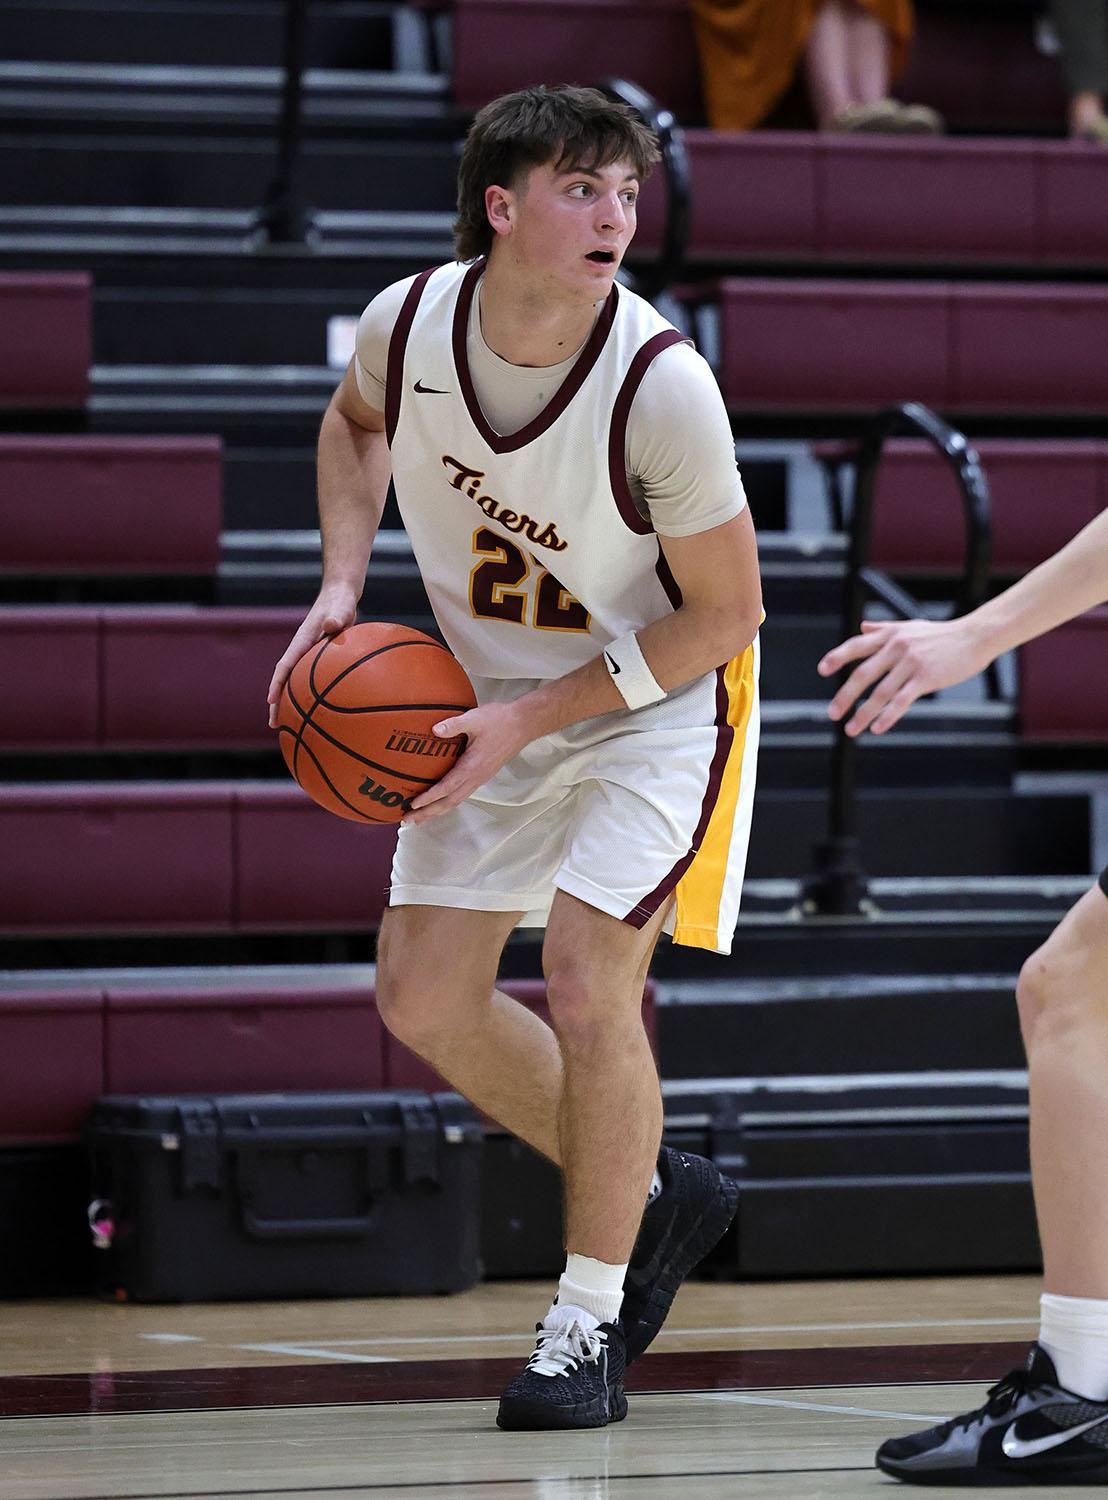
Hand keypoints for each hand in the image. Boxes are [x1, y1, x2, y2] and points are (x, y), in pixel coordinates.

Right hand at [267, 584, 358, 727]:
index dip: (277, 683)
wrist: (341, 597)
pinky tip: (317, 712)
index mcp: (302, 641)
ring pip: (296, 683)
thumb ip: (336, 616)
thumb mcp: (340, 608)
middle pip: (285, 680)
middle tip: (274, 725)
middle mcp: (301, 651)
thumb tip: (331, 625)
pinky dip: (309, 696)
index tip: (270, 700)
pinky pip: (310, 681)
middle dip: (277, 702)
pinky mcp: (318, 659)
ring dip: (290, 703)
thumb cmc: (341, 602)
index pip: (285, 665)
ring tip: (289, 726)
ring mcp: (308, 656)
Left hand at [405, 701, 529, 823]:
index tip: (413, 805)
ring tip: (421, 817)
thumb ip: (453, 724)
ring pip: (456, 800)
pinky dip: (448, 802)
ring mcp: (480, 778)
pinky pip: (462, 794)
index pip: (446, 788)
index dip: (429, 798)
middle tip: (409, 820)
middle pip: (449, 802)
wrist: (522, 724)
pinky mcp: (483, 775)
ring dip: (438, 810)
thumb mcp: (474, 718)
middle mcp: (476, 777)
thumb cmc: (500, 721)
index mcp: (472, 767)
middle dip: (429, 813)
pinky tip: (441, 801)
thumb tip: (434, 730)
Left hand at [817, 616, 990, 736]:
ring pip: (880, 692)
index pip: (856, 645)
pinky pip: (902, 700)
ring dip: (863, 713)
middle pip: (863, 674)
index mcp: (890, 635)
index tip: (822, 670)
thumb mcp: (910, 626)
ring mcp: (911, 663)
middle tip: (832, 713)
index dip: (838, 657)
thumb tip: (862, 627)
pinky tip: (877, 728)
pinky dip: (887, 716)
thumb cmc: (942, 634)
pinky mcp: (926, 678)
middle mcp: (896, 647)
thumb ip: (883, 629)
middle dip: (845, 695)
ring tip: (851, 729)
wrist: (975, 636)